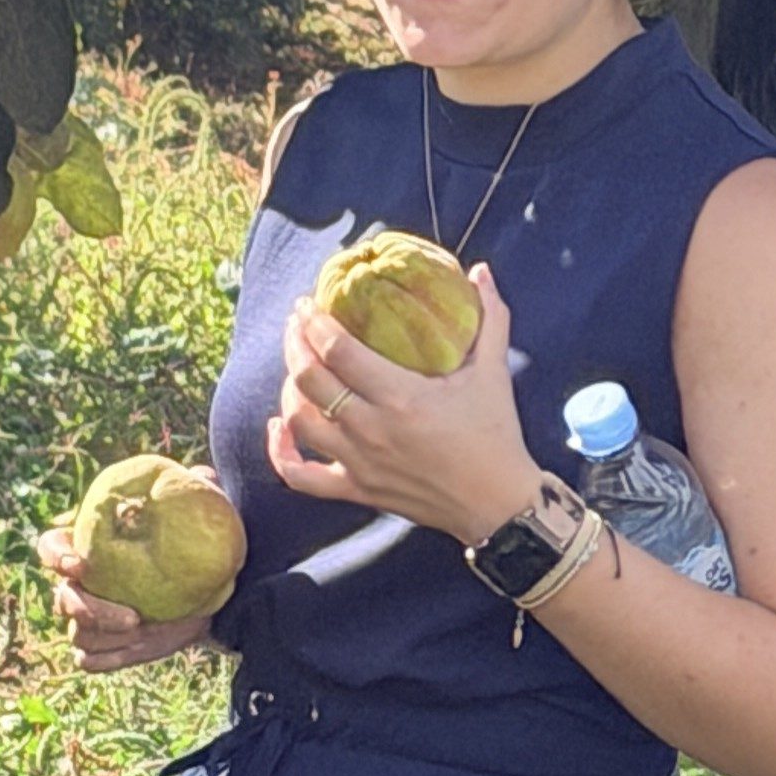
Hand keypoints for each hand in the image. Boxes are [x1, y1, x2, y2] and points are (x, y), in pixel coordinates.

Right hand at [37, 495, 217, 673]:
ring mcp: (90, 621)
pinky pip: (88, 660)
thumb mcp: (192, 516)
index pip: (50, 547)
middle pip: (62, 600)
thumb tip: (203, 472)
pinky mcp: (105, 648)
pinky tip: (133, 650)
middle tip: (132, 618)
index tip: (81, 565)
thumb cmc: (186, 544)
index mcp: (85, 547)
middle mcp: (80, 586)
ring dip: (104, 637)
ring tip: (141, 634)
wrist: (202, 595)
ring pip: (77, 634)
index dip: (57, 557)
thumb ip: (193, 492)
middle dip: (90, 611)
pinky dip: (107, 658)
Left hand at [266, 262, 539, 542]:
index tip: (309, 304)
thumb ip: (490, 319)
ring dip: (288, 388)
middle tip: (297, 322)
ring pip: (300, 420)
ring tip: (295, 363)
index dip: (315, 323)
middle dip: (295, 343)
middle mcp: (372, 429)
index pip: (338, 352)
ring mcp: (359, 463)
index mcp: (402, 397)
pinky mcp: (357, 489)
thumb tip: (481, 270)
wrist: (498, 505)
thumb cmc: (496, 435)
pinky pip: (301, 476)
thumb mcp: (494, 373)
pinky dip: (280, 452)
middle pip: (310, 380)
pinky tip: (277, 426)